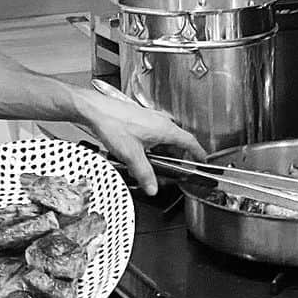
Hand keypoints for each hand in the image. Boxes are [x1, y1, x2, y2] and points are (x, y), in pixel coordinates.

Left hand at [74, 89, 205, 196]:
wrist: (95, 110)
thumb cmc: (113, 124)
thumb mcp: (131, 155)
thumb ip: (144, 174)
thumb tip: (152, 188)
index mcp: (165, 129)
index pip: (190, 142)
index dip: (198, 153)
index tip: (202, 161)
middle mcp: (160, 121)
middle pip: (177, 141)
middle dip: (177, 156)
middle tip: (174, 169)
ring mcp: (150, 118)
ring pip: (164, 137)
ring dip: (163, 151)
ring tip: (154, 164)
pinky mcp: (140, 118)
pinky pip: (153, 133)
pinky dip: (153, 145)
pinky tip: (140, 153)